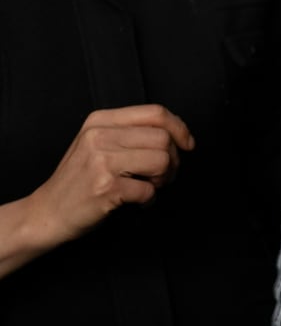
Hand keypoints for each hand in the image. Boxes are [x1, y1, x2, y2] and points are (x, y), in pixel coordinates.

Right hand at [26, 106, 193, 248]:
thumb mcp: (97, 143)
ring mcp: (101, 162)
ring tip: (149, 186)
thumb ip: (130, 132)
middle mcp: (99, 136)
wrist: (46, 212)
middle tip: (162, 175)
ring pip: (162, 161)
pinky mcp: (105, 188)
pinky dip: (149, 200)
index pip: (155, 113)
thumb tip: (177, 133)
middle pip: (163, 139)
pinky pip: (149, 190)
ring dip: (164, 179)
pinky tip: (136, 202)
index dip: (179, 128)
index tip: (187, 144)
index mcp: (100, 120)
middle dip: (173, 160)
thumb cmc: (79, 180)